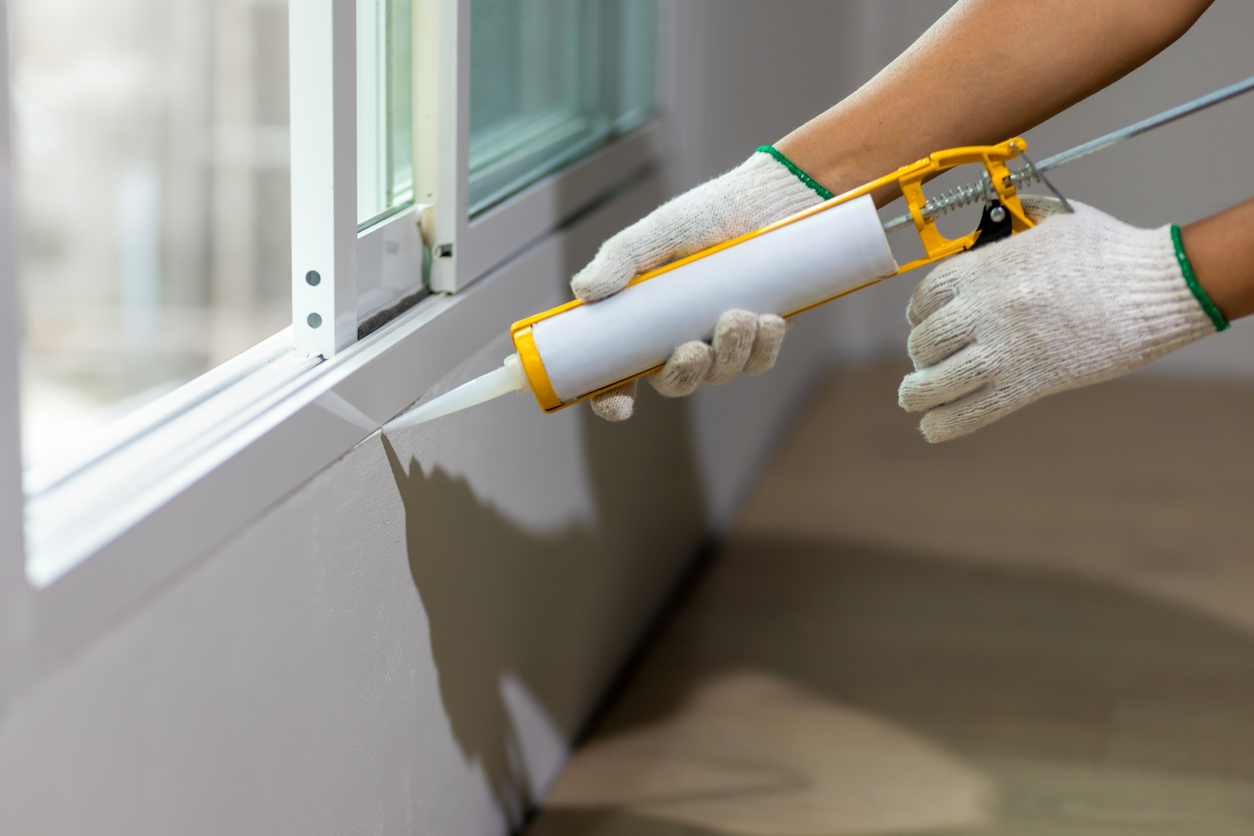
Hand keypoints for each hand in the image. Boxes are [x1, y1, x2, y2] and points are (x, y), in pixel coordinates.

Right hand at [571, 148, 828, 420]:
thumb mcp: (659, 232)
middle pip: (673, 383)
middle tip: (693, 350)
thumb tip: (583, 291)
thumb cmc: (709, 213)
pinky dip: (762, 348)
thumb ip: (621, 258)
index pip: (619, 372)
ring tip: (739, 315)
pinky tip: (767, 320)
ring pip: (720, 374)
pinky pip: (759, 362)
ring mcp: (722, 339)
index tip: (618, 407)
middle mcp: (680, 336)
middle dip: (683, 376)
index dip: (612, 398)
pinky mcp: (761, 335)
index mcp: (646, 320)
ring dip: (728, 354)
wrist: (771, 197)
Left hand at [900, 196, 1225, 441]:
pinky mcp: (1028, 383)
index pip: (925, 296)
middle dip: (920, 354)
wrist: (1156, 287)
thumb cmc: (1111, 251)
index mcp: (985, 268)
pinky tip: (932, 427)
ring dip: (918, 393)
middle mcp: (984, 309)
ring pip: (938, 380)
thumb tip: (1007, 209)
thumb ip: (1023, 214)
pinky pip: (972, 411)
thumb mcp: (1058, 218)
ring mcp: (1004, 348)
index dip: (917, 313)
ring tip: (912, 397)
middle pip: (925, 341)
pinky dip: (945, 423)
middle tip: (925, 362)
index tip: (919, 323)